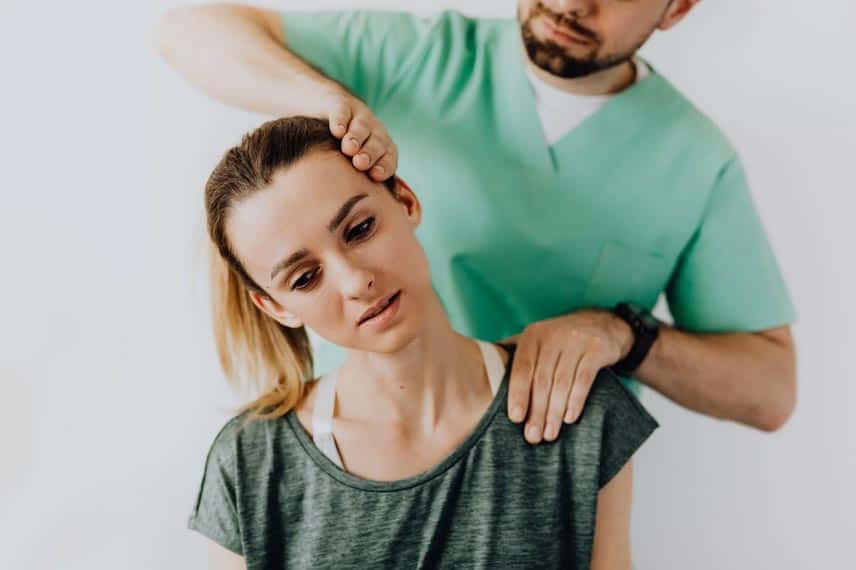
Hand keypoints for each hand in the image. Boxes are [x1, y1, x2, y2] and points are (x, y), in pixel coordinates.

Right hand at [319, 90, 397, 181]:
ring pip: (363, 126)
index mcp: (382, 148)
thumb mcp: (351, 167)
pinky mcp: (341, 104)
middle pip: (378, 141)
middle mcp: (375, 131)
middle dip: (371, 152)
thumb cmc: (340, 150)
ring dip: (357, 137)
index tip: (375, 175)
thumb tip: (369, 217)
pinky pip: (343, 111)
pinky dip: (341, 119)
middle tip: (360, 163)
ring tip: (348, 147)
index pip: (389, 158)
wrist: (324, 109)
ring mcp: (359, 116)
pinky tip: (336, 129)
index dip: (384, 165)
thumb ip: (361, 186)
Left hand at [501, 310, 633, 443]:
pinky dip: (575, 401)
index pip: (522, 368)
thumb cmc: (561, 341)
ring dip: (554, 412)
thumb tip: (486, 376)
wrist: (602, 324)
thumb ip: (517, 355)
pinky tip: (570, 418)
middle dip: (536, 411)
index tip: (516, 418)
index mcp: (533, 335)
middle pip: (542, 380)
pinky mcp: (597, 349)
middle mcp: (553, 335)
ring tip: (550, 434)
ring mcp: (576, 341)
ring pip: (562, 383)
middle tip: (533, 436)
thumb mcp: (538, 340)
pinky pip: (583, 380)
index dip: (517, 394)